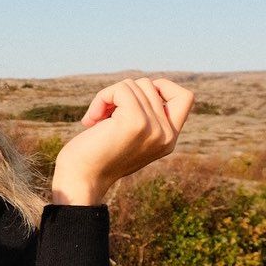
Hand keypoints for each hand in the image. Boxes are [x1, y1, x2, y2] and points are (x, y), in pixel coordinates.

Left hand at [51, 77, 194, 204]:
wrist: (80, 180)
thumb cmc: (96, 157)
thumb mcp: (128, 136)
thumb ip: (145, 117)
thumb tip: (147, 85)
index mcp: (169, 139)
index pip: (185, 97)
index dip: (161, 87)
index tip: (133, 100)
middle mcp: (167, 135)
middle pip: (149, 86)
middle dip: (122, 94)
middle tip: (102, 116)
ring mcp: (153, 128)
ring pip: (134, 85)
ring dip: (108, 97)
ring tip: (95, 120)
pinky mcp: (135, 122)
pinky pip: (121, 89)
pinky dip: (102, 97)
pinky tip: (90, 120)